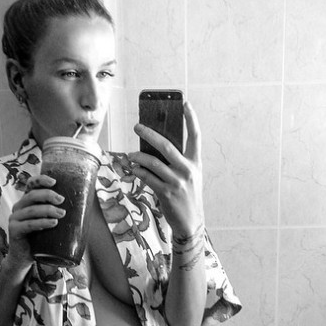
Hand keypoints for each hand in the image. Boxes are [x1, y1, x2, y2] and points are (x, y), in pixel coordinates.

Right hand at [6, 174, 65, 269]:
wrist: (24, 258)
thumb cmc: (41, 238)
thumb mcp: (49, 222)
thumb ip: (59, 212)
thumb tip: (86, 207)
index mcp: (27, 201)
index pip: (31, 184)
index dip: (41, 180)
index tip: (54, 182)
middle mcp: (19, 207)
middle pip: (32, 195)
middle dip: (48, 195)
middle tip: (62, 200)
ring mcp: (14, 219)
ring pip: (31, 210)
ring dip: (48, 210)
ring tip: (61, 214)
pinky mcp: (14, 231)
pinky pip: (28, 225)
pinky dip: (41, 223)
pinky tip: (52, 223)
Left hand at [129, 101, 203, 237]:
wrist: (191, 222)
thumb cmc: (187, 197)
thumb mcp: (189, 177)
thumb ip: (177, 162)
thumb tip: (155, 147)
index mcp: (195, 163)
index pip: (195, 136)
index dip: (191, 119)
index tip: (185, 103)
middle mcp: (188, 170)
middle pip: (167, 146)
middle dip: (150, 134)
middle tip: (137, 127)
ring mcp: (177, 181)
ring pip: (153, 162)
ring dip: (138, 157)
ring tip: (130, 156)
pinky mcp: (166, 192)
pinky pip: (148, 177)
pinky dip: (138, 172)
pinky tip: (133, 169)